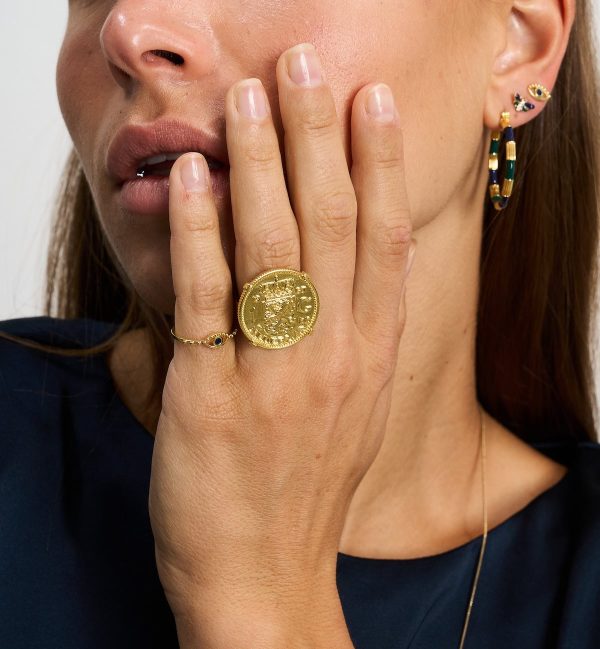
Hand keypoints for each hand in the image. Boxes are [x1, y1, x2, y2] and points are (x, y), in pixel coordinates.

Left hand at [149, 42, 414, 647]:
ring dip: (259, 164)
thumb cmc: (307, 486)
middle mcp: (334, 356)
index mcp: (372, 355)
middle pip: (330, 225)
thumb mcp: (352, 406)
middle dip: (317, 136)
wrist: (266, 575)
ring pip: (271, 248)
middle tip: (305, 64)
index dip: (382, 164)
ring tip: (249, 96)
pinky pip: (207, 301)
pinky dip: (198, 234)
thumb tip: (332, 264)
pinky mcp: (211, 397)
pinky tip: (195, 180)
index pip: (385, 238)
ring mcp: (274, 375)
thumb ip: (350, 334)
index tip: (373, 102)